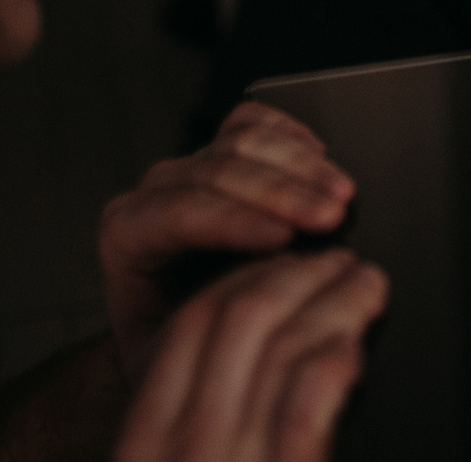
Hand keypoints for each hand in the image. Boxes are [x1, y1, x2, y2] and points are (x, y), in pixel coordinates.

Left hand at [101, 103, 357, 382]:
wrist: (175, 334)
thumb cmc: (178, 344)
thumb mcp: (176, 350)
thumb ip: (208, 317)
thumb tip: (271, 292)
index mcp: (128, 235)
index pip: (179, 214)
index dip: (235, 221)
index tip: (284, 237)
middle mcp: (155, 192)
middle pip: (219, 170)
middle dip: (282, 192)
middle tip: (332, 216)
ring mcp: (190, 166)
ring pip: (242, 140)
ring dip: (300, 164)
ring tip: (342, 194)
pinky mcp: (220, 152)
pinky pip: (253, 121)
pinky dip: (290, 132)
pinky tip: (320, 154)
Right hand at [113, 248, 387, 461]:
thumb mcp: (189, 456)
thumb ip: (206, 405)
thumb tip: (263, 318)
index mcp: (145, 441)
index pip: (186, 323)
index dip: (247, 272)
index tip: (289, 252)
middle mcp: (178, 449)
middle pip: (236, 315)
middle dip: (298, 269)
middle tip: (340, 257)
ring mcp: (225, 461)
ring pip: (284, 341)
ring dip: (336, 298)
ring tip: (367, 284)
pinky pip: (314, 387)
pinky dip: (342, 350)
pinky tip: (358, 344)